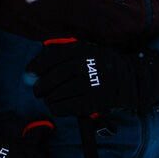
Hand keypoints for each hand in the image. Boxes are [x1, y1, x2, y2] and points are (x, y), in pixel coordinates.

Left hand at [28, 41, 158, 116]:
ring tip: (50, 99)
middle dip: (41, 87)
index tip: (29, 74)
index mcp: (82, 50)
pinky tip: (57, 107)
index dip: (36, 66)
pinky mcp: (94, 101)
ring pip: (57, 94)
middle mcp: (85, 65)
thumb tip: (32, 70)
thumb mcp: (86, 51)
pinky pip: (66, 107)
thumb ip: (61, 55)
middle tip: (38, 91)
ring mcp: (90, 83)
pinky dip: (57, 108)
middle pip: (52, 78)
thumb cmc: (101, 65)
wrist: (129, 79)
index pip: (51, 57)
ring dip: (49, 98)